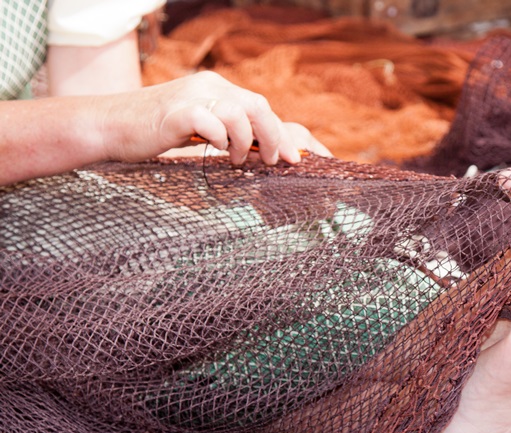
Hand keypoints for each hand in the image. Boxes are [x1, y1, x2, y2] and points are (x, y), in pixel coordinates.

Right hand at [102, 71, 329, 164]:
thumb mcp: (198, 128)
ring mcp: (193, 96)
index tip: (293, 158)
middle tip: (273, 162)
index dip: (280, 132)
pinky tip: (214, 150)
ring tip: (237, 159)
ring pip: (239, 112)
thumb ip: (226, 132)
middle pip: (257, 106)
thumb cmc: (155, 133)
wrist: (110, 126)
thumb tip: (261, 153)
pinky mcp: (177, 111)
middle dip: (273, 137)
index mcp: (216, 88)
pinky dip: (220, 139)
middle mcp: (208, 86)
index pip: (260, 106)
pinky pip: (212, 121)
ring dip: (246, 141)